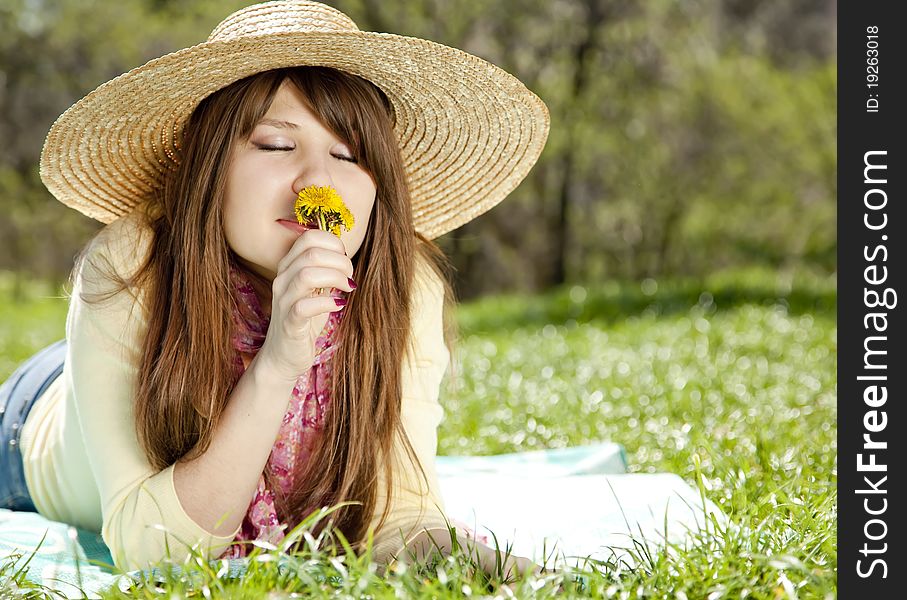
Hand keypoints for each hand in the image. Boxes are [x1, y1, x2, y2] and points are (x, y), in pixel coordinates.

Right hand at [256, 229, 354, 382]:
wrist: (283, 356)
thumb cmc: (304, 320)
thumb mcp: (316, 290)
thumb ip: (325, 271)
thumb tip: (344, 255)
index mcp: (288, 267)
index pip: (309, 238)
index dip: (333, 243)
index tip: (345, 259)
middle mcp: (282, 280)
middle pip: (312, 253)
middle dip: (340, 261)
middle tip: (350, 277)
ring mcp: (284, 301)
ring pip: (307, 274)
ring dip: (335, 278)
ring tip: (347, 288)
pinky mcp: (289, 324)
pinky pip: (304, 306)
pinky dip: (327, 303)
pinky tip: (338, 305)